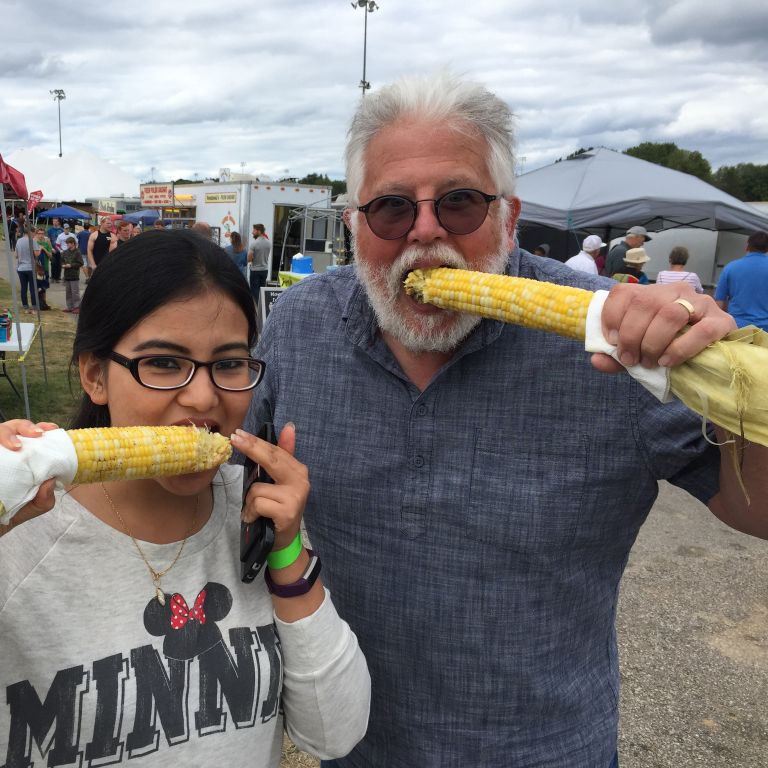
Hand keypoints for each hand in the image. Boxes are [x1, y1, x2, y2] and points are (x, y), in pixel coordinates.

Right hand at [0, 420, 59, 531]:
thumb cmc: (17, 508)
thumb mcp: (36, 505)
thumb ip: (46, 497)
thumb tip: (50, 482)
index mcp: (27, 455)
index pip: (34, 434)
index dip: (43, 427)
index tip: (51, 429)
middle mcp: (9, 450)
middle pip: (15, 426)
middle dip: (26, 426)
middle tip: (35, 435)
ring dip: (7, 434)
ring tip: (15, 446)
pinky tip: (0, 448)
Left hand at [231, 424, 309, 549]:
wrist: (284, 540)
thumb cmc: (279, 507)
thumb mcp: (280, 480)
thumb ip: (283, 454)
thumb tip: (289, 426)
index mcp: (298, 470)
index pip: (275, 451)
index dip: (256, 442)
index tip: (239, 434)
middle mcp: (301, 480)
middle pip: (271, 460)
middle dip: (251, 449)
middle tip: (234, 439)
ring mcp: (295, 496)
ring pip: (257, 488)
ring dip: (249, 501)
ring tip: (255, 510)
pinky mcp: (287, 512)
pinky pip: (258, 504)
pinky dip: (251, 512)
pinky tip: (255, 518)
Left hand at [592, 283, 736, 372]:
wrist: (708, 357)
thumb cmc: (665, 349)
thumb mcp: (636, 352)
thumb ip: (614, 356)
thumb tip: (596, 360)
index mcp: (649, 293)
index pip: (623, 293)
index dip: (612, 317)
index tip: (612, 342)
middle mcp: (674, 291)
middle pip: (646, 303)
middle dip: (632, 336)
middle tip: (631, 359)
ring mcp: (700, 302)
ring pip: (671, 314)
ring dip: (653, 342)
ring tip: (649, 362)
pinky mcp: (722, 321)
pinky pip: (702, 330)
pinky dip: (680, 349)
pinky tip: (668, 361)